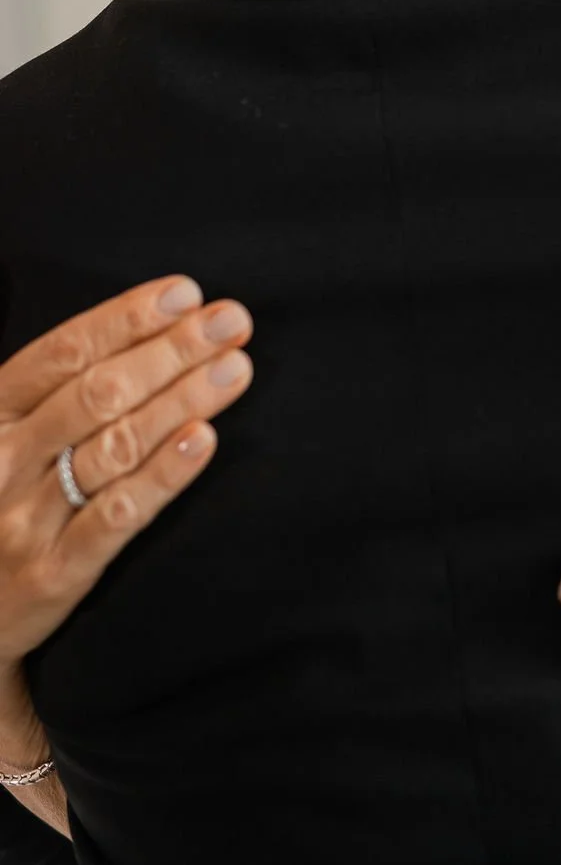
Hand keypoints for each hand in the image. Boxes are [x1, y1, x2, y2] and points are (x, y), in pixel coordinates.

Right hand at [0, 277, 252, 671]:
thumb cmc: (3, 496)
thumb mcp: (9, 432)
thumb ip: (63, 385)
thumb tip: (160, 324)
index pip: (65, 351)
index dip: (128, 317)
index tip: (187, 293)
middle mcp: (5, 459)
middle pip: (99, 392)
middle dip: (172, 350)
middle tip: (231, 322)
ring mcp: (26, 517)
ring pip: (115, 446)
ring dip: (182, 399)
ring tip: (235, 368)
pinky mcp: (54, 571)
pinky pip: (117, 516)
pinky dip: (164, 474)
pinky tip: (203, 439)